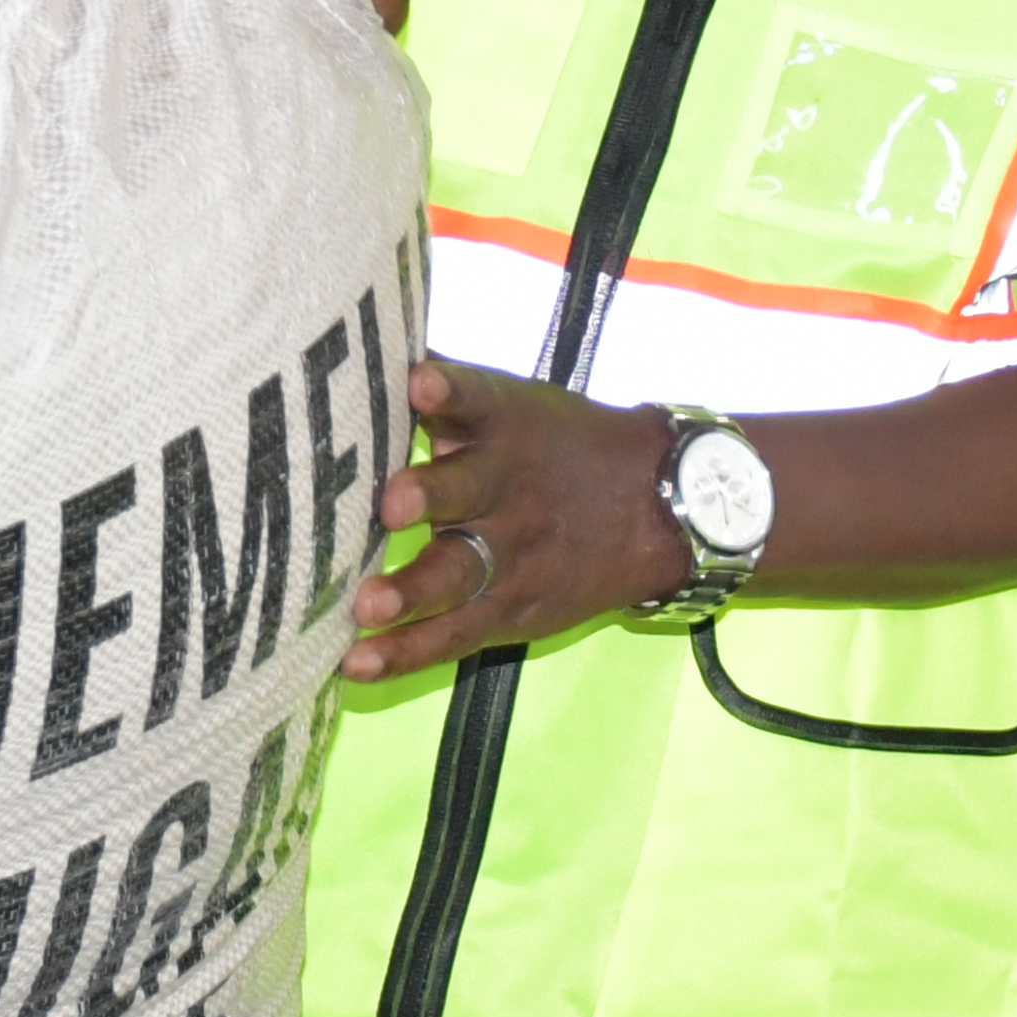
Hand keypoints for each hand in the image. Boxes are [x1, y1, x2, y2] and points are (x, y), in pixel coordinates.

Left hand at [346, 360, 686, 676]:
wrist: (658, 508)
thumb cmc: (558, 446)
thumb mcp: (515, 406)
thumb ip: (449, 393)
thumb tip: (371, 350)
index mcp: (507, 427)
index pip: (479, 398)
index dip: (450, 389)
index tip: (419, 382)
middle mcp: (507, 490)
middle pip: (467, 492)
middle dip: (429, 496)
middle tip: (389, 506)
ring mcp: (510, 557)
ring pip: (458, 576)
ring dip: (411, 592)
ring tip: (367, 609)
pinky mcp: (509, 611)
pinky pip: (453, 635)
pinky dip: (405, 653)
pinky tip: (357, 666)